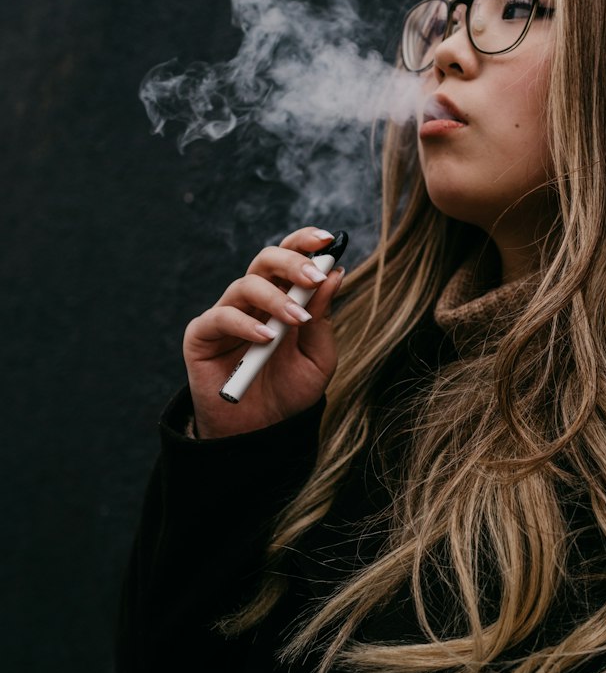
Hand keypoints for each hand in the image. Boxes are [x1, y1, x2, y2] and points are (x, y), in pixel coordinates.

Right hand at [183, 226, 345, 438]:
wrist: (262, 432)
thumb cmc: (290, 391)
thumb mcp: (318, 358)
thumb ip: (323, 318)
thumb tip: (336, 274)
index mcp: (282, 296)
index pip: (290, 256)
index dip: (305, 242)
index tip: (328, 239)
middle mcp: (253, 299)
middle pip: (266, 260)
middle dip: (293, 262)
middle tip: (315, 278)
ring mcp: (226, 314)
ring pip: (245, 285)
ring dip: (276, 299)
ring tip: (297, 321)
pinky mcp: (202, 335)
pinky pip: (220, 317)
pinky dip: (245, 324)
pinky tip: (266, 337)